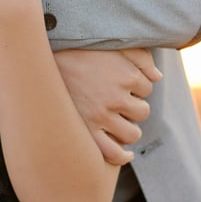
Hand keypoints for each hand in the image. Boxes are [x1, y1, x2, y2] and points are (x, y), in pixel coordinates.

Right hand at [54, 48, 162, 164]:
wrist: (42, 62)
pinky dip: (123, 156)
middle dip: (134, 108)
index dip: (136, 87)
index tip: (122, 84)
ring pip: (132, 134)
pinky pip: (113, 153)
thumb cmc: (79, 50)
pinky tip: (126, 153)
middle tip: (118, 103)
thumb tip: (158, 77)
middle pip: (142, 112)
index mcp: (126, 75)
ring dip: (129, 129)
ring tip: (118, 122)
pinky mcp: (86, 131)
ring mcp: (101, 116)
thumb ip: (141, 56)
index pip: (147, 88)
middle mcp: (116, 97)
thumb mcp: (113, 44)